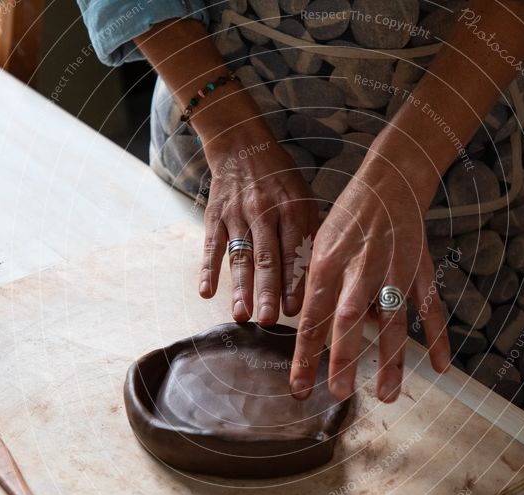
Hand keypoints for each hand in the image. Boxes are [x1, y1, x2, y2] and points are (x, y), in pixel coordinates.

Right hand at [199, 119, 318, 324]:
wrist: (242, 144)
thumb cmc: (280, 178)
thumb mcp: (304, 197)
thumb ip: (308, 232)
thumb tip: (318, 272)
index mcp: (292, 209)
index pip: (294, 252)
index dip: (294, 282)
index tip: (295, 310)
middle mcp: (265, 213)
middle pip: (267, 258)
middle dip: (268, 292)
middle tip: (269, 321)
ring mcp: (238, 215)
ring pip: (240, 257)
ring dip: (240, 288)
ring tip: (242, 316)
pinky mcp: (216, 217)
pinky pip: (211, 246)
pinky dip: (208, 270)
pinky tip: (206, 292)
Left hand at [288, 154, 450, 402]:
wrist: (389, 182)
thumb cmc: (348, 217)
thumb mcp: (319, 245)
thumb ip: (316, 287)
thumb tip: (313, 328)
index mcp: (327, 264)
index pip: (312, 317)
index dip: (304, 355)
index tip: (299, 386)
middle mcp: (359, 269)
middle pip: (349, 319)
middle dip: (343, 358)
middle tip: (340, 393)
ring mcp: (394, 270)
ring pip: (393, 320)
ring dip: (391, 359)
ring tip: (388, 394)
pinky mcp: (420, 270)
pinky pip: (430, 308)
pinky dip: (438, 338)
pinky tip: (441, 366)